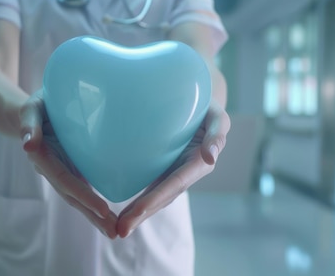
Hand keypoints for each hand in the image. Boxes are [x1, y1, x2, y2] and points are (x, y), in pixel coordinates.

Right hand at [18, 90, 117, 237]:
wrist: (33, 112)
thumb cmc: (36, 106)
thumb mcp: (31, 108)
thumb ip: (28, 123)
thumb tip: (28, 145)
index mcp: (43, 156)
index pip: (65, 180)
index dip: (83, 195)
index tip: (103, 209)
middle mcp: (52, 169)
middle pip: (72, 197)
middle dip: (92, 215)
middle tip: (114, 232)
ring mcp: (62, 171)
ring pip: (78, 198)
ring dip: (94, 217)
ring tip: (114, 231)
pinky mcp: (71, 169)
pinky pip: (83, 189)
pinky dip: (94, 205)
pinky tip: (110, 217)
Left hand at [116, 101, 230, 237]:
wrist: (199, 104)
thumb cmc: (208, 108)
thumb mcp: (218, 117)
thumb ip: (217, 135)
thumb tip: (210, 157)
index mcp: (198, 163)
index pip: (175, 183)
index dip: (157, 198)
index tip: (138, 211)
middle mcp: (186, 173)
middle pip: (163, 197)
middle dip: (143, 214)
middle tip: (121, 230)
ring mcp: (174, 174)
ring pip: (156, 197)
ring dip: (138, 214)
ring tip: (117, 228)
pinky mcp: (164, 169)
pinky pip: (150, 187)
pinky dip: (137, 202)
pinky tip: (120, 213)